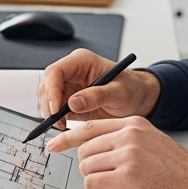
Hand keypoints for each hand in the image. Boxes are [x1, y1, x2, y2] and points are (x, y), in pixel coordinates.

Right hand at [39, 49, 160, 127]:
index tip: (56, 109)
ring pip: (47, 98)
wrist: (139, 99)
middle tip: (59, 122)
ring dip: (51, 113)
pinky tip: (65, 126)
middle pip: (47, 85)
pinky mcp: (70, 101)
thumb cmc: (133, 89)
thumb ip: (97, 96)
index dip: (51, 90)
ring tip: (64, 126)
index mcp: (82, 62)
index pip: (55, 71)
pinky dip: (56, 119)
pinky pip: (55, 109)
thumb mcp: (119, 92)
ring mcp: (70, 86)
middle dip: (49, 104)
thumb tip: (73, 103)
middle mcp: (72, 72)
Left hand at [47, 116, 187, 188]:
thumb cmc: (180, 176)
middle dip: (90, 170)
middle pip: (85, 150)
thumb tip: (96, 150)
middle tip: (108, 182)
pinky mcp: (126, 177)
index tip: (54, 144)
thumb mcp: (152, 145)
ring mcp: (127, 154)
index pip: (90, 126)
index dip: (68, 137)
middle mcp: (129, 135)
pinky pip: (92, 185)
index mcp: (134, 125)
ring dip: (96, 185)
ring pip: (86, 168)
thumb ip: (126, 142)